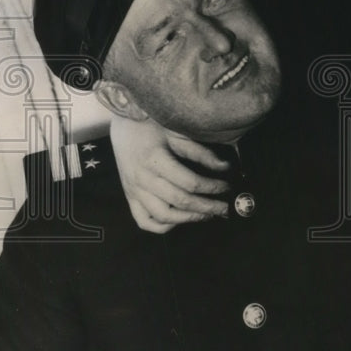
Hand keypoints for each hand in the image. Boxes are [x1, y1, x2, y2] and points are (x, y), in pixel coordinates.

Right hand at [110, 115, 230, 232]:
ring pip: (163, 216)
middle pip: (180, 201)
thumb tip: (224, 167)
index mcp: (155, 160)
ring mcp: (134, 190)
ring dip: (188, 218)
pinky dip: (162, 226)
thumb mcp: (177, 133)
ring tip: (206, 214)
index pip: (190, 183)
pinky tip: (179, 220)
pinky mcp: (130, 197)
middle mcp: (143, 179)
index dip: (212, 188)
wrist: (123, 124)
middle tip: (225, 208)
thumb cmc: (152, 126)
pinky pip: (144, 221)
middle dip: (207, 207)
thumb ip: (200, 152)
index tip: (227, 187)